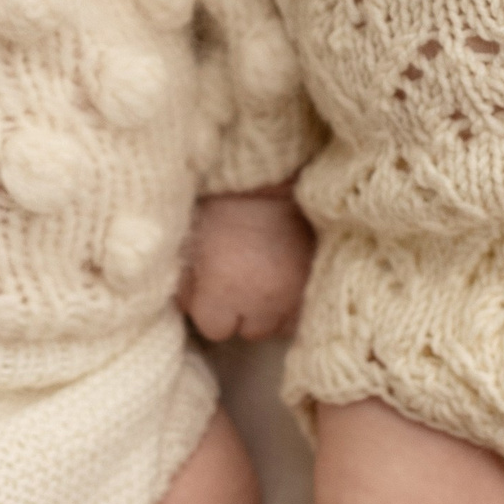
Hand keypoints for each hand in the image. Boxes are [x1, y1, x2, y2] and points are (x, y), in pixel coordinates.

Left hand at [179, 190, 312, 342]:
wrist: (273, 173)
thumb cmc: (224, 200)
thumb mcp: (191, 238)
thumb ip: (184, 280)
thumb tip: (185, 307)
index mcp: (224, 289)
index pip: (213, 328)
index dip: (209, 308)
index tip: (212, 287)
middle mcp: (262, 301)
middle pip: (249, 330)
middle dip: (242, 311)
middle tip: (240, 279)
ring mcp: (296, 295)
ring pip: (279, 325)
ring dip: (270, 310)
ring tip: (264, 279)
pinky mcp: (319, 282)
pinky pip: (303, 312)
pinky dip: (292, 303)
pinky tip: (284, 280)